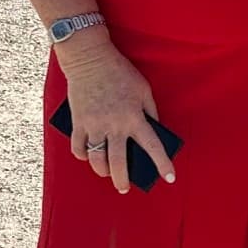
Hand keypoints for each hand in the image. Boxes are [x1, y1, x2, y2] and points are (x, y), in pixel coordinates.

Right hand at [59, 33, 175, 195]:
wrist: (90, 59)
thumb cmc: (120, 72)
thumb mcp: (144, 89)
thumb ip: (150, 112)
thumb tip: (153, 130)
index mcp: (134, 117)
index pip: (152, 146)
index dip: (162, 164)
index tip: (169, 178)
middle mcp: (114, 125)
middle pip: (119, 163)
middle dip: (122, 180)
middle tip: (124, 188)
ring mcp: (94, 125)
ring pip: (96, 159)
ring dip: (102, 171)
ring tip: (106, 174)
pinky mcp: (78, 122)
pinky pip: (78, 147)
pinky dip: (82, 155)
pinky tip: (87, 156)